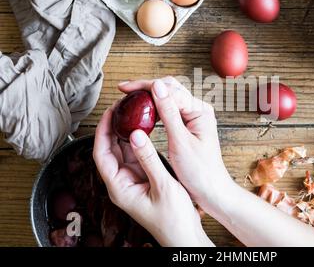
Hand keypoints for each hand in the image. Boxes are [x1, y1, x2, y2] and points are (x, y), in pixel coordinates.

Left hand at [93, 107, 213, 246]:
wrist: (183, 235)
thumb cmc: (173, 219)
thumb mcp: (162, 186)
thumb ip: (148, 159)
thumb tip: (135, 135)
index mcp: (119, 188)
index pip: (101, 153)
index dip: (103, 131)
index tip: (111, 112)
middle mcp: (122, 183)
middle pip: (109, 150)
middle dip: (112, 127)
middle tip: (122, 106)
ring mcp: (132, 180)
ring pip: (122, 151)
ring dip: (124, 132)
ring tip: (131, 113)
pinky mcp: (142, 179)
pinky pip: (135, 155)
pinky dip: (137, 141)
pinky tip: (142, 129)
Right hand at [118, 77, 235, 211]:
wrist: (212, 191)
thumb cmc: (200, 171)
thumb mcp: (180, 142)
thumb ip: (169, 113)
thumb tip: (157, 87)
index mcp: (200, 111)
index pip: (170, 88)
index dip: (145, 86)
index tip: (124, 88)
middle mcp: (199, 110)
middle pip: (170, 88)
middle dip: (146, 87)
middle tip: (124, 90)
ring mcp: (195, 117)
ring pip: (170, 97)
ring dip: (150, 96)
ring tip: (130, 99)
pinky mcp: (190, 126)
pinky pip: (171, 109)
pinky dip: (156, 108)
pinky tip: (144, 111)